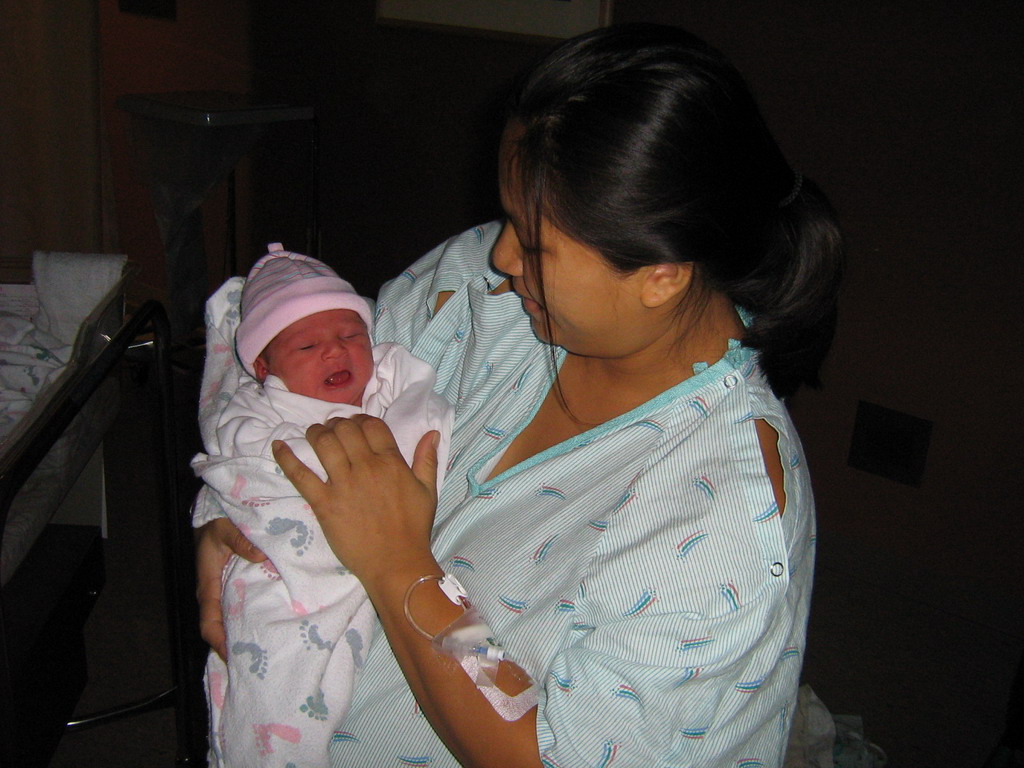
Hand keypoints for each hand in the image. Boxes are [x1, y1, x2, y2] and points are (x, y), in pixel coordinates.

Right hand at [194, 517, 266, 659]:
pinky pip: (242, 608)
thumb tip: (260, 556)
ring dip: (245, 633)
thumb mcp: (226, 528)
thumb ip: (240, 541)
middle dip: (235, 646)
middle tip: (258, 660)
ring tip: (267, 648)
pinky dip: (253, 617)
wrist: (215, 518)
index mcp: (208, 586)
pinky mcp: (236, 587)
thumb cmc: (217, 525)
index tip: (235, 656)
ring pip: (232, 620)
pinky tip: (272, 622)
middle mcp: (215, 594)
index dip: (220, 642)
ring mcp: (225, 592)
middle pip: (221, 629)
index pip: (210, 623)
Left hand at [273, 414, 439, 588]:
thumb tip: (432, 433)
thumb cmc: (413, 529)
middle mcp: (366, 467)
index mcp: (391, 462)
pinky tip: (278, 446)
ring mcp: (343, 484)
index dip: (361, 419)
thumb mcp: (428, 492)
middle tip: (332, 429)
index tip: (355, 424)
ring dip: (315, 433)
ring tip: (313, 434)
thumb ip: (427, 460)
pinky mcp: (324, 503)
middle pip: (345, 429)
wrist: (396, 563)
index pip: (371, 425)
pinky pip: (300, 475)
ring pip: (324, 444)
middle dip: (337, 424)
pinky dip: (286, 458)